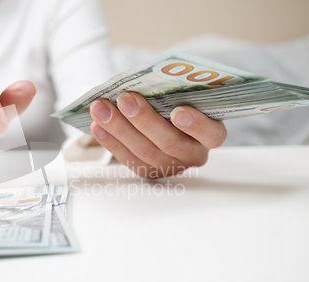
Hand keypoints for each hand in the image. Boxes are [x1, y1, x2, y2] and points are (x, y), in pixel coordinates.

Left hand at [89, 92, 226, 177]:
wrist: (162, 118)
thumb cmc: (176, 102)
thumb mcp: (181, 96)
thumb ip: (171, 92)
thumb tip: (142, 83)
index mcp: (211, 134)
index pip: (211, 134)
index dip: (196, 125)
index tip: (178, 111)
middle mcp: (193, 154)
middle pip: (170, 143)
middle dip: (144, 120)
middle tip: (125, 99)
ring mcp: (171, 166)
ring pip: (145, 152)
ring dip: (119, 128)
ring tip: (101, 109)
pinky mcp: (149, 172)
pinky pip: (128, 159)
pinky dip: (110, 141)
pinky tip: (97, 126)